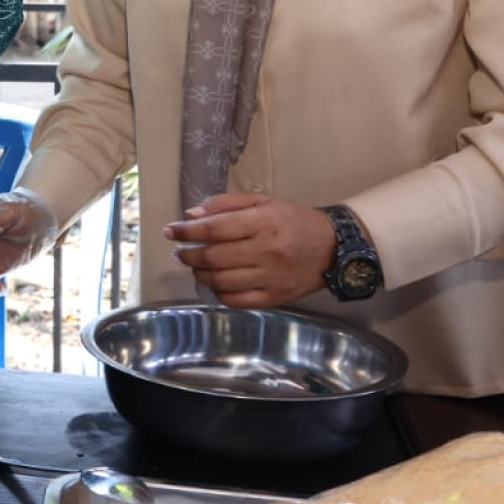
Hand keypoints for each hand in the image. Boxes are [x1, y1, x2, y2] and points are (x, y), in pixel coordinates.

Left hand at [161, 193, 335, 307]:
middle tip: (181, 251)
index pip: (214, 229)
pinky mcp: (275, 298)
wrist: (332, 248)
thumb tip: (191, 216)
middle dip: (189, 255)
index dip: (187, 231)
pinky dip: (218, 292)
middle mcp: (267, 251)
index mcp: (263, 222)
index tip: (170, 231)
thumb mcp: (263, 203)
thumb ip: (225, 205)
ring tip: (196, 266)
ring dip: (200, 274)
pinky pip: (236, 300)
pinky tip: (215, 283)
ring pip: (221, 281)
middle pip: (214, 257)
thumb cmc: (292, 221)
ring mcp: (271, 278)